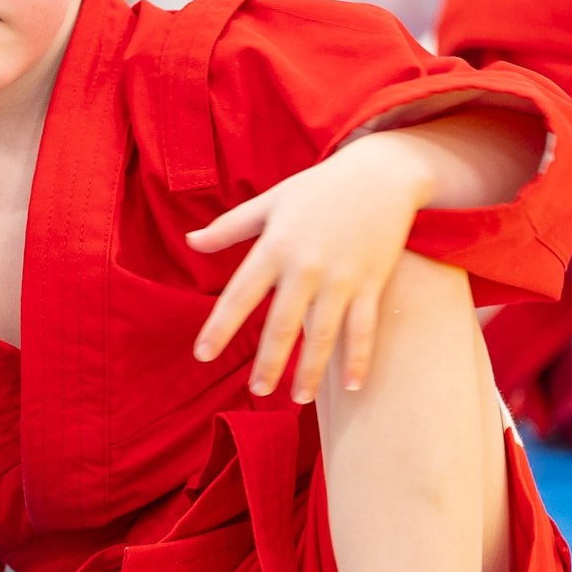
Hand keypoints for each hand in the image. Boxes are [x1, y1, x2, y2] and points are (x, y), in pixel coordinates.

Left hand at [185, 133, 439, 401]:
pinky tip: (352, 387)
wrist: (381, 173)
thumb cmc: (319, 187)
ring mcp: (341, 278)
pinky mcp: (370, 283)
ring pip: (322, 335)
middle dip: (269, 363)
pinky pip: (363, 329)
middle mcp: (306, 267)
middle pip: (281, 325)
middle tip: (258, 392)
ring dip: (311, 371)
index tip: (203, 355)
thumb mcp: (271, 201)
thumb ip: (230, 227)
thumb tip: (190, 241)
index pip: (240, 295)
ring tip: (298, 399)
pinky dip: (358, 359)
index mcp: (275, 247)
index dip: (220, 327)